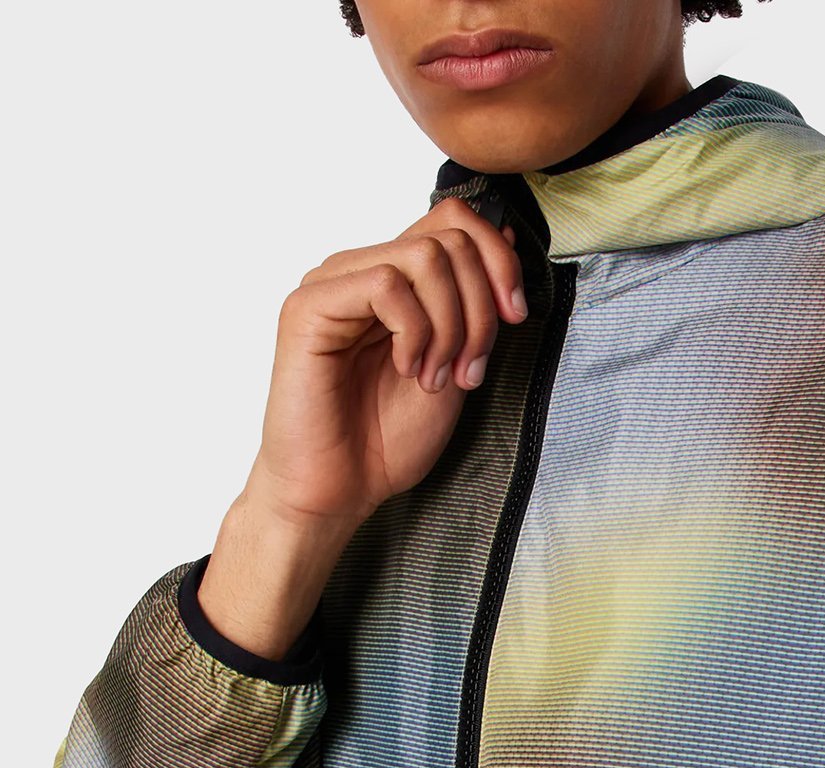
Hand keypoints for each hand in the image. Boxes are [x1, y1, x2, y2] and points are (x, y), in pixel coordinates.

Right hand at [243, 198, 527, 531]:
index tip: (514, 317)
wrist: (339, 491)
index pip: (453, 220)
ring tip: (435, 378)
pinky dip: (414, 331)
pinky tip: (406, 370)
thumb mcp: (456, 363)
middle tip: (468, 369)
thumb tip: (508, 240)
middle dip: (479, 308)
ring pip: (424, 256)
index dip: (498, 259)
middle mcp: (359, 271)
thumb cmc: (385, 440)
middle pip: (448, 238)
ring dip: (450, 325)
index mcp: (392, 281)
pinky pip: (385, 283)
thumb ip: (475, 306)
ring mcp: (332, 284)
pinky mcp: (309, 306)